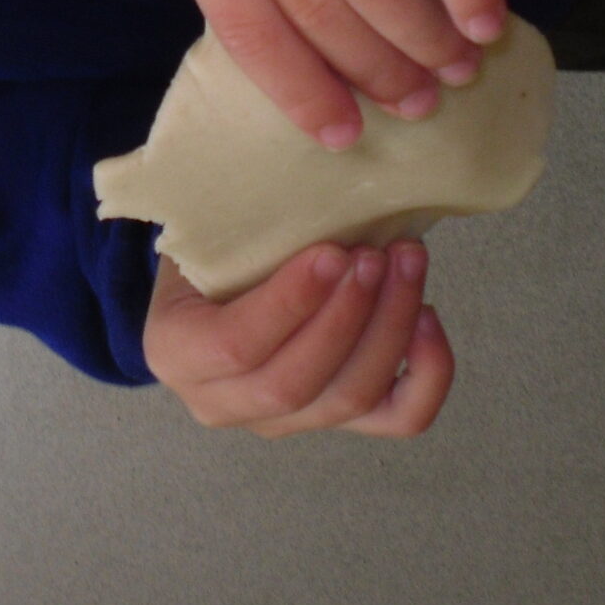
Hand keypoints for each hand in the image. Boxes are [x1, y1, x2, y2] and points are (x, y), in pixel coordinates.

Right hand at [143, 241, 452, 436]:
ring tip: (406, 264)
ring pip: (350, 399)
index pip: (236, 346)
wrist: (214, 288)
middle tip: (378, 255)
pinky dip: (428, 374)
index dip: (291, 303)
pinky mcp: (338, 420)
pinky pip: (398, 418)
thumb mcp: (198, 231)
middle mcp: (223, 404)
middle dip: (349, 315)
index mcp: (175, 354)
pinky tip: (429, 316)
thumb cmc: (210, 248)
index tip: (333, 252)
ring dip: (390, 328)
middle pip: (297, 383)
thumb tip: (297, 182)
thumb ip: (229, 225)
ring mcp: (284, 422)